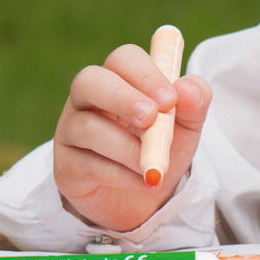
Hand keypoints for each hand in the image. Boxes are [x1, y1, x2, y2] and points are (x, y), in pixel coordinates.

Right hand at [52, 43, 212, 232]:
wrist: (141, 199)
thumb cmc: (160, 148)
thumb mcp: (186, 126)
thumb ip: (194, 103)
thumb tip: (187, 90)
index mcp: (119, 79)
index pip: (123, 60)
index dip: (145, 75)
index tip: (170, 100)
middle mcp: (87, 99)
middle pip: (89, 81)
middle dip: (121, 98)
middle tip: (150, 118)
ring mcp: (70, 130)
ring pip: (88, 128)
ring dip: (127, 148)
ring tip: (154, 167)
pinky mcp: (65, 166)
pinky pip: (87, 165)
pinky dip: (121, 175)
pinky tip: (143, 182)